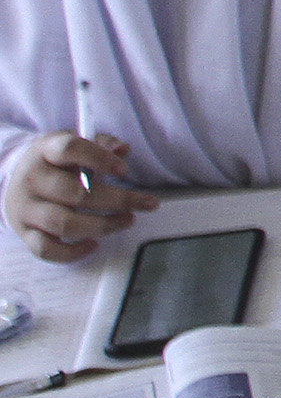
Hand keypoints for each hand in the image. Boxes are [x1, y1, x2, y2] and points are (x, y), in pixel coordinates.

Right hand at [6, 135, 155, 262]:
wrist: (16, 181)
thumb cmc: (54, 164)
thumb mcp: (75, 147)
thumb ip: (101, 145)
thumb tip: (123, 150)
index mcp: (46, 151)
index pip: (70, 150)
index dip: (100, 159)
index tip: (125, 171)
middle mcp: (32, 179)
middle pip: (76, 193)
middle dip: (118, 200)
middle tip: (147, 203)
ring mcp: (26, 208)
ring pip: (65, 223)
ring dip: (102, 226)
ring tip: (127, 221)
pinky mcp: (24, 232)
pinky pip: (46, 249)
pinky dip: (72, 252)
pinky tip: (94, 244)